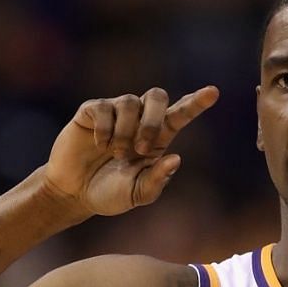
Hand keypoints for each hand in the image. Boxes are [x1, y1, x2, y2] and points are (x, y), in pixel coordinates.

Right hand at [43, 85, 219, 217]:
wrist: (74, 193)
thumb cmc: (110, 193)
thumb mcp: (137, 194)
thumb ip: (157, 180)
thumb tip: (176, 159)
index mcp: (158, 138)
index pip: (180, 114)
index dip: (196, 102)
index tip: (213, 92)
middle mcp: (139, 120)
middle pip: (157, 95)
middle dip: (153, 120)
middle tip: (143, 149)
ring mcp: (115, 113)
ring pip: (129, 102)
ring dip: (125, 132)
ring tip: (116, 153)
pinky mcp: (92, 111)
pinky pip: (104, 108)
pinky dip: (105, 129)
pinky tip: (99, 145)